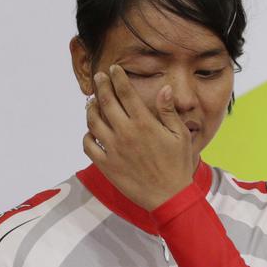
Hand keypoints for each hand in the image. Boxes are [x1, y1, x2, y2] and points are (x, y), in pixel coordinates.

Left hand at [83, 65, 194, 210]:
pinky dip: (87, 135)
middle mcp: (125, 133)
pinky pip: (88, 145)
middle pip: (106, 102)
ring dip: (91, 109)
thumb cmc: (178, 165)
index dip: (118, 78)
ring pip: (93, 122)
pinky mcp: (106, 165)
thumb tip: (165, 88)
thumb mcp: (180, 135)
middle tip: (99, 77)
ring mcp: (113, 149)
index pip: (126, 93)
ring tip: (92, 103)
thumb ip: (168, 111)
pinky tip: (91, 131)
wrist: (169, 197)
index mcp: (144, 123)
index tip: (114, 69)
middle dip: (101, 86)